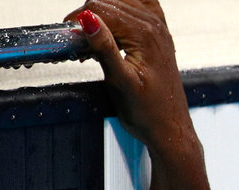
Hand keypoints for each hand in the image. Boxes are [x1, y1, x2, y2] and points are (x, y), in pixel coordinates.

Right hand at [65, 0, 191, 151]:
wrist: (170, 128)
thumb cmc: (149, 113)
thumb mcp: (120, 81)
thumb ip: (104, 48)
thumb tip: (88, 21)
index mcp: (146, 34)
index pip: (100, 7)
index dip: (77, 20)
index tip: (69, 38)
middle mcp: (155, 26)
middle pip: (109, 1)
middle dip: (88, 18)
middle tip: (80, 44)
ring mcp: (160, 29)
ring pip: (121, 2)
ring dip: (103, 15)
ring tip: (94, 42)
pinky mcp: (159, 35)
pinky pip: (140, 6)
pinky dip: (122, 11)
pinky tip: (113, 28)